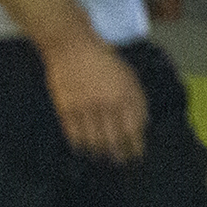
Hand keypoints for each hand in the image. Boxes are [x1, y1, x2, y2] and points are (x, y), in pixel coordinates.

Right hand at [41, 35, 146, 163]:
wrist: (70, 45)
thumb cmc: (103, 58)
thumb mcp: (128, 76)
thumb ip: (135, 100)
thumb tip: (140, 126)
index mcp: (125, 95)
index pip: (133, 130)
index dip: (135, 147)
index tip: (136, 156)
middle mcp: (106, 104)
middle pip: (114, 140)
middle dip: (118, 155)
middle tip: (119, 162)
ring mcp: (84, 107)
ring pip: (94, 141)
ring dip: (99, 153)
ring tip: (102, 158)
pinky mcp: (65, 108)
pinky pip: (73, 134)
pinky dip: (79, 145)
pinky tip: (83, 148)